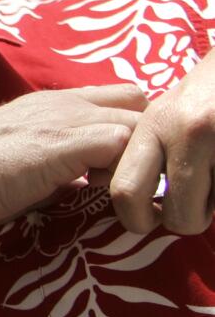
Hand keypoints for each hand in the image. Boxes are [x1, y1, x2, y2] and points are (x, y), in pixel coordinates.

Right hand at [0, 84, 146, 232]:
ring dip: (137, 158)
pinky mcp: (71, 142)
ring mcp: (66, 119)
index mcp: (44, 103)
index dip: (122, 127)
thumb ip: (46, 162)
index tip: (113, 164)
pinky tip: (110, 196)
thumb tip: (69, 182)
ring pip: (139, 123)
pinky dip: (129, 172)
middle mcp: (60, 102)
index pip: (111, 98)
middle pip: (136, 102)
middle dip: (140, 137)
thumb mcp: (11, 158)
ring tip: (119, 191)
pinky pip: (128, 144)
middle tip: (124, 176)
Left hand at [110, 55, 214, 233]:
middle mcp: (188, 134)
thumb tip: (112, 189)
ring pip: (212, 213)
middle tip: (187, 211)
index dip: (135, 218)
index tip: (146, 217)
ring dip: (213, 209)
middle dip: (182, 222)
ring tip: (212, 183)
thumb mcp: (165, 114)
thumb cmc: (206, 94)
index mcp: (154, 125)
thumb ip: (141, 150)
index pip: (126, 190)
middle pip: (178, 215)